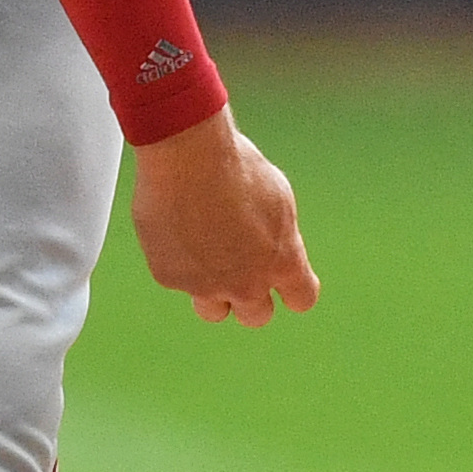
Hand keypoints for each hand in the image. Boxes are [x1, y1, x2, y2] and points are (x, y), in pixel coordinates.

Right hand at [129, 105, 318, 324]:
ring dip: (212, 291)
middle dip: (249, 296)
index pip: (301, 298)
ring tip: (203, 253)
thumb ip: (278, 234)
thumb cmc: (233, 165)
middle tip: (237, 268)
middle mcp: (247, 283)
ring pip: (212, 308)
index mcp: (282, 261)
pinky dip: (178, 261)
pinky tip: (176, 227)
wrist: (187, 155)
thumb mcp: (277, 197)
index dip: (292, 290)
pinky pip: (178, 280)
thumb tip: (272, 246)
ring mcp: (206, 285)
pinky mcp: (171, 278)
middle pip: (257, 316)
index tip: (283, 283)